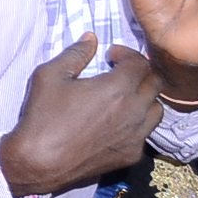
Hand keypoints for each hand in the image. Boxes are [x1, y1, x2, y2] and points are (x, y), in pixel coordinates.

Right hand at [0, 34, 160, 197]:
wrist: (40, 159)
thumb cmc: (43, 115)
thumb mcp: (49, 75)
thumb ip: (75, 54)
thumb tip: (91, 38)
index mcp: (117, 88)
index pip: (140, 63)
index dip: (127, 54)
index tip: (111, 55)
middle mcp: (135, 110)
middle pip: (155, 84)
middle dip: (140, 73)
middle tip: (121, 73)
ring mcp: (137, 135)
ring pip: (157, 109)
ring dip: (144, 98)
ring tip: (123, 97)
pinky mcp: (132, 154)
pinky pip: (145, 133)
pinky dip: (137, 122)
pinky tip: (116, 122)